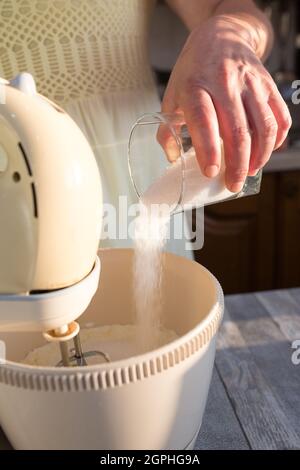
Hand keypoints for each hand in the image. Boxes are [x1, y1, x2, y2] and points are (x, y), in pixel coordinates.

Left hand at [161, 15, 291, 191]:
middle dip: (237, 165)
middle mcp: (224, 83)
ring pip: (263, 127)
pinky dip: (276, 140)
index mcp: (195, 87)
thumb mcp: (172, 94)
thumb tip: (172, 159)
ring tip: (250, 172)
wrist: (221, 36)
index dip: (208, 150)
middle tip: (232, 184)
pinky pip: (279, 116)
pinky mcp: (267, 85)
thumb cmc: (193, 71)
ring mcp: (250, 83)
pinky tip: (265, 152)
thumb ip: (167, 129)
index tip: (210, 172)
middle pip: (238, 131)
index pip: (203, 121)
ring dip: (259, 156)